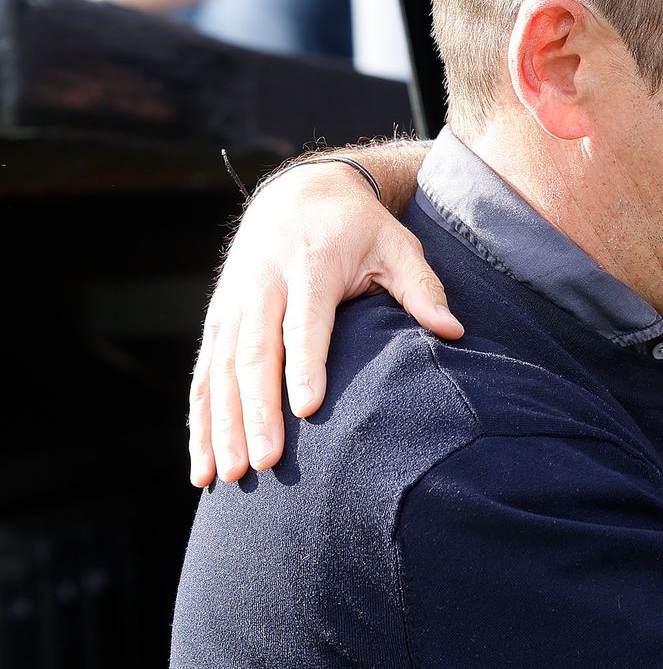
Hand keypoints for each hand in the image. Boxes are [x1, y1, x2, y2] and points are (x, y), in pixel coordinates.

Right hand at [188, 161, 459, 485]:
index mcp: (309, 266)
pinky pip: (202, 376)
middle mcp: (261, 286)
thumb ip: (422, 287)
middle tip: (266, 463)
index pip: (305, 324)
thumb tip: (455, 330)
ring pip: (220, 371)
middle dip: (256, 412)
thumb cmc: (360, 228)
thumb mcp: (396, 245)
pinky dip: (200, 421)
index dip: (304, 366)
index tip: (308, 410)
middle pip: (254, 355)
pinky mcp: (216, 321)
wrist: (300, 192)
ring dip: (221, 426)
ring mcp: (232, 305)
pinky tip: (204, 466)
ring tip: (230, 477)